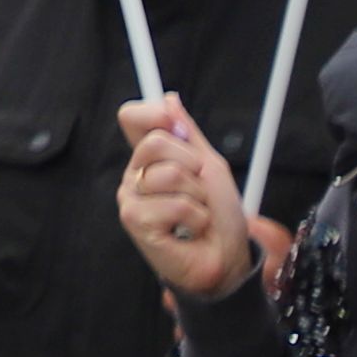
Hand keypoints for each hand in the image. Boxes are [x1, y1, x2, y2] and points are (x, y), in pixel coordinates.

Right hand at [112, 96, 276, 302]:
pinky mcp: (135, 221)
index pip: (132, 117)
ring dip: (199, 196)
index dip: (154, 113)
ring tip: (197, 213)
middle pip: (156, 142)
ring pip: (170, 174)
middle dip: (193, 165)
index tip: (178, 127)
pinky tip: (191, 229)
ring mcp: (131, 198)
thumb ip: (189, 134)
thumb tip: (169, 98)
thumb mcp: (210, 166)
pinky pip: (175, 204)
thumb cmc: (218, 217)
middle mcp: (134, 175)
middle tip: (199, 190)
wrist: (225, 258)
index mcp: (148, 159)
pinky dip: (196, 218)